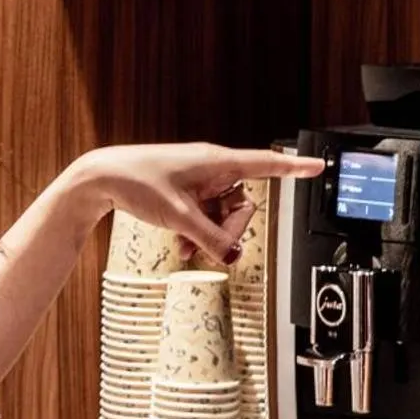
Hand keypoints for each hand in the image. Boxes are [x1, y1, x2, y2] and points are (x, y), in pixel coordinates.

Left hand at [70, 143, 324, 265]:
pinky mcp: (186, 191)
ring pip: (222, 214)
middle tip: (210, 248)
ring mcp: (199, 180)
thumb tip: (233, 256)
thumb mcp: (178, 217)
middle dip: (230, 230)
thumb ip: (209, 238)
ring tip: (187, 249)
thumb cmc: (137, 182)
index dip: (293, 168)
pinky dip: (197, 232)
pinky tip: (182, 247)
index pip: (265, 164)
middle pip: (242, 203)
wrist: (102, 177)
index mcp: (217, 162)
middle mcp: (212, 168)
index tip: (317, 166)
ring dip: (209, 236)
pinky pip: (205, 215)